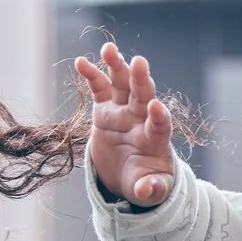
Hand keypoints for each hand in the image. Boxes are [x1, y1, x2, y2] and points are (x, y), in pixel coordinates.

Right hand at [76, 41, 176, 207]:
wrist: (128, 176)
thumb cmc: (144, 181)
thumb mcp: (150, 190)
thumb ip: (151, 189)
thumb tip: (146, 191)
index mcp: (156, 139)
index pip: (160, 125)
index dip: (160, 117)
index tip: (158, 107)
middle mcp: (141, 119)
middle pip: (143, 96)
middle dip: (140, 80)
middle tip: (139, 62)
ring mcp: (122, 111)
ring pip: (121, 84)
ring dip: (117, 66)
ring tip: (109, 49)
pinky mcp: (104, 110)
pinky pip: (98, 89)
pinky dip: (91, 75)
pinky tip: (81, 62)